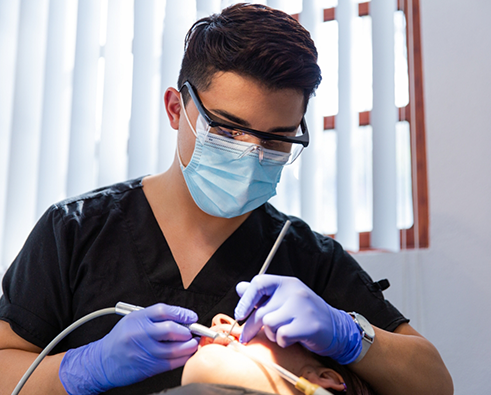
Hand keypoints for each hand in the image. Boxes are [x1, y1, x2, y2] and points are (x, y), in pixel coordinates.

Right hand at [59, 303, 198, 393]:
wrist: (102, 361)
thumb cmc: (121, 339)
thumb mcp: (134, 321)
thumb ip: (155, 318)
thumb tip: (182, 319)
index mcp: (137, 318)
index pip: (163, 311)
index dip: (181, 313)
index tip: (191, 317)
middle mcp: (140, 334)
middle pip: (170, 329)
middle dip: (187, 331)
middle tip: (193, 331)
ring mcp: (143, 351)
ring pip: (173, 348)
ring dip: (188, 346)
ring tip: (193, 343)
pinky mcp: (146, 366)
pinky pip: (170, 362)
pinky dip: (182, 358)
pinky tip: (186, 354)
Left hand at [235, 274, 361, 363]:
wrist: (336, 328)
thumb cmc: (304, 313)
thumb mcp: (284, 299)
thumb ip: (262, 294)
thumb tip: (240, 288)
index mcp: (286, 282)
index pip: (259, 283)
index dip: (245, 300)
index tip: (239, 314)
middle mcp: (294, 291)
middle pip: (261, 310)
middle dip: (250, 328)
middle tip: (245, 337)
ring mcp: (302, 307)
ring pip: (269, 324)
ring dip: (272, 334)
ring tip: (282, 333)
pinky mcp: (308, 325)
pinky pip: (282, 336)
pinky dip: (282, 342)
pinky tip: (291, 339)